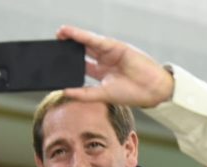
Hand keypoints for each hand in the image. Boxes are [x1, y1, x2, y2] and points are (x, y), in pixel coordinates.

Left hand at [56, 25, 173, 107]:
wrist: (152, 89)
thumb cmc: (132, 94)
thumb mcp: (103, 94)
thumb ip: (84, 93)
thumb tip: (65, 91)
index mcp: (102, 73)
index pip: (82, 65)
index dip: (69, 63)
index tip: (54, 62)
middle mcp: (105, 60)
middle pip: (83, 51)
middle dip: (69, 46)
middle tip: (54, 43)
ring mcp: (110, 52)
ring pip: (88, 43)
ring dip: (73, 37)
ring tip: (59, 33)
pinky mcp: (115, 46)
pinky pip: (96, 40)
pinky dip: (83, 36)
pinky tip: (71, 33)